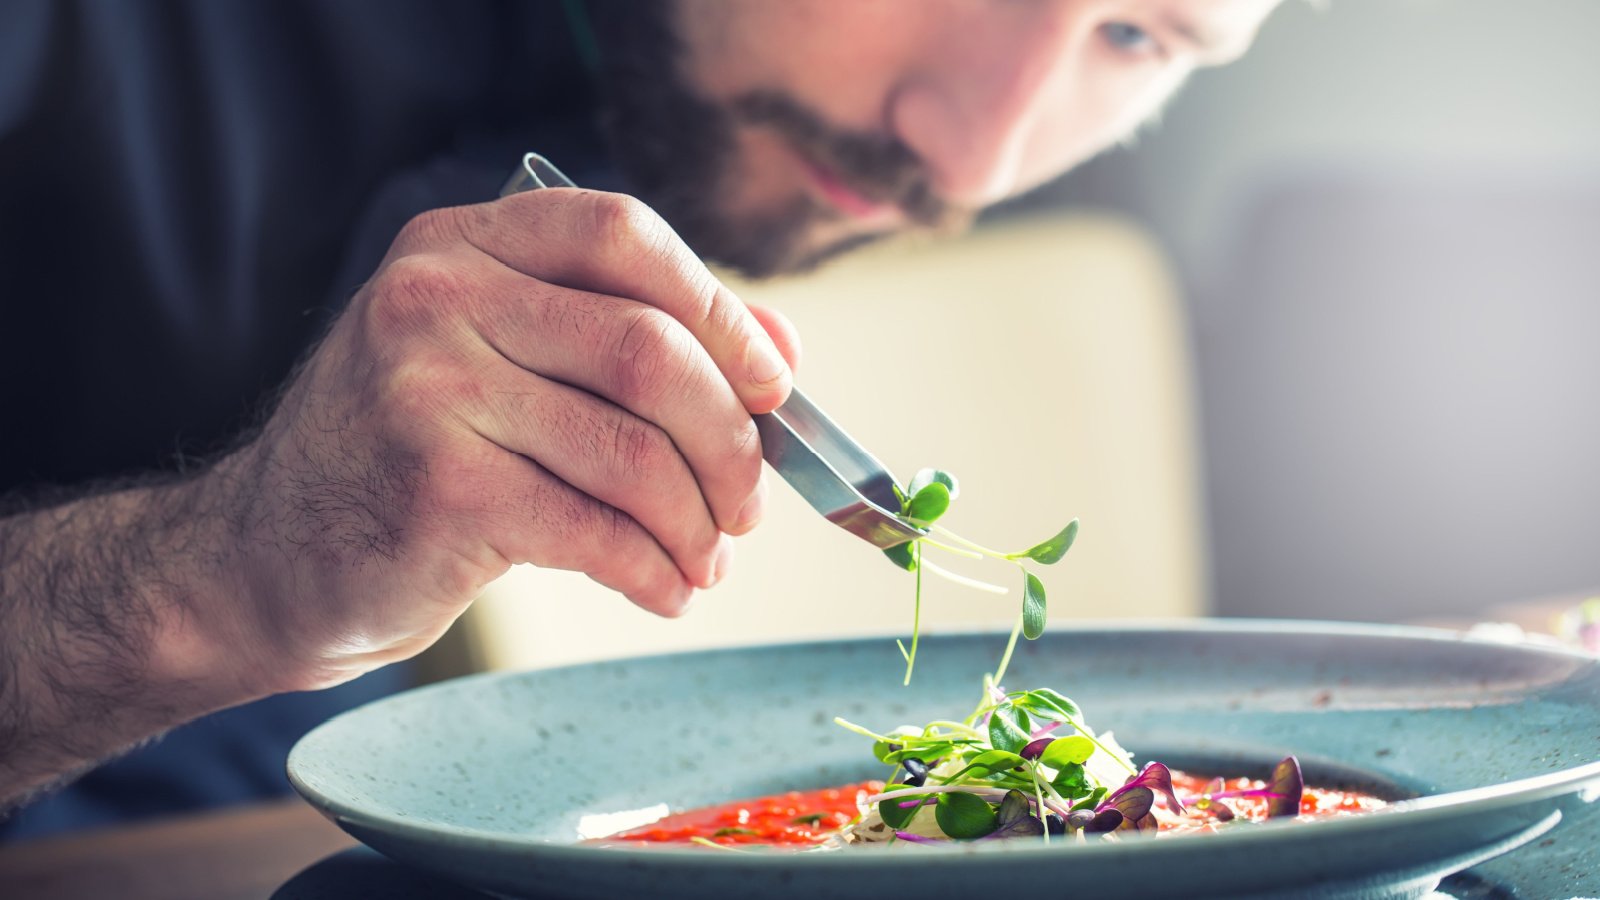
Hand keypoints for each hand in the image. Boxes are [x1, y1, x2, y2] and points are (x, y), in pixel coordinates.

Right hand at [205, 189, 800, 690]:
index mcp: (463, 244)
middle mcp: (436, 297)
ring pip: (633, 451)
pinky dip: (654, 570)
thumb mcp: (503, 365)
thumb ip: (631, 339)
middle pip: (648, 349)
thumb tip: (781, 351)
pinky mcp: (436, 488)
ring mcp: (428, 389)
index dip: (721, 308)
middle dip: (729, 440)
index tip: (771, 383)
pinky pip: (595, 530)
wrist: (266, 556)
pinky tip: (664, 589)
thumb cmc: (410, 456)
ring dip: (697, 522)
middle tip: (748, 502)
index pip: (623, 234)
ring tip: (706, 559)